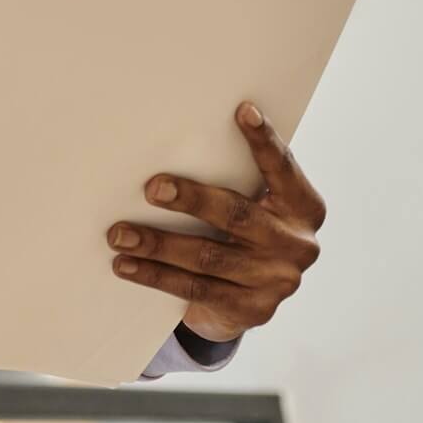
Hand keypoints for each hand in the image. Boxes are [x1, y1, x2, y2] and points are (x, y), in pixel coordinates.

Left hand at [107, 100, 325, 343]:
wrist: (247, 300)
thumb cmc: (241, 233)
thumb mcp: (254, 206)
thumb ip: (237, 180)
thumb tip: (176, 142)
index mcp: (303, 208)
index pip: (282, 170)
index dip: (264, 143)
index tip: (243, 111)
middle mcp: (297, 244)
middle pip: (237, 216)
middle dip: (191, 200)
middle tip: (152, 188)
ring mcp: (277, 281)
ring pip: (207, 256)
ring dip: (157, 244)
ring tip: (119, 234)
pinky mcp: (251, 310)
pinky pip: (194, 288)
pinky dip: (154, 275)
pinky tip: (126, 265)